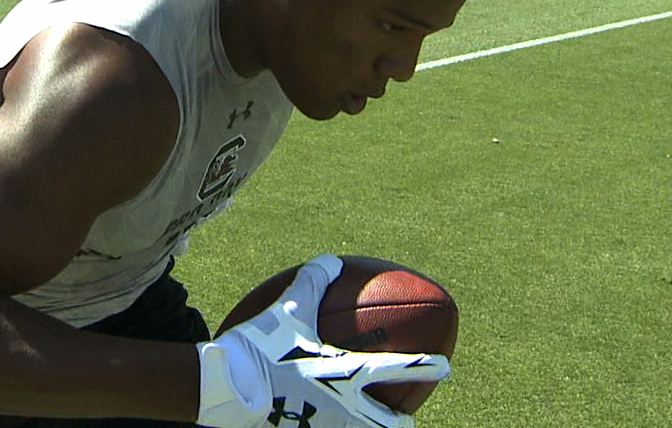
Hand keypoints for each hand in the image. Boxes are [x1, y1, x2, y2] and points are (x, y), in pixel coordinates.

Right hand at [196, 255, 449, 427]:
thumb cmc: (262, 347)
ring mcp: (323, 427)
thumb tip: (330, 260)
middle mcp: (343, 407)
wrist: (227, 389)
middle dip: (399, 424)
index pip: (399, 369)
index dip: (426, 367)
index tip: (444, 367)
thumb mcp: (287, 309)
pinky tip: (314, 425)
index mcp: (347, 373)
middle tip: (404, 419)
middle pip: (387, 426)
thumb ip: (312, 281)